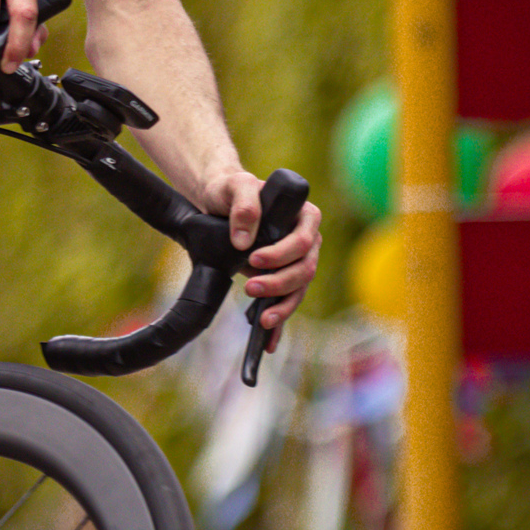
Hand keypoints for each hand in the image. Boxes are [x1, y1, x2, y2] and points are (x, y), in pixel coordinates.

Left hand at [209, 167, 321, 347]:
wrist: (221, 203)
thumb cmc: (232, 190)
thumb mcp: (235, 186)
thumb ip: (244, 205)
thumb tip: (244, 240)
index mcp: (304, 216)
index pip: (304, 240)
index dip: (282, 254)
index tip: (254, 259)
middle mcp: (307, 240)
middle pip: (305, 269)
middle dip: (279, 283)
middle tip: (249, 287)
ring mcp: (297, 262)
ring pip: (298, 289)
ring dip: (281, 306)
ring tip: (261, 319)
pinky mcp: (283, 277)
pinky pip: (286, 302)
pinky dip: (279, 323)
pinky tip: (269, 342)